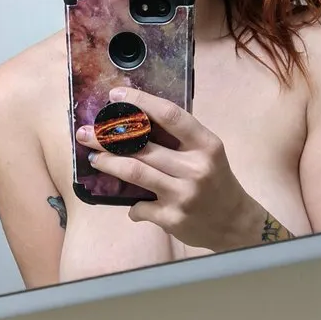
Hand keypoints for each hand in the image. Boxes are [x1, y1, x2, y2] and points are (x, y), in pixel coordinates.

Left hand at [77, 86, 265, 251]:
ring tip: (95, 158)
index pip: (169, 115)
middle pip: (142, 146)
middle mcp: (195, 167)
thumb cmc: (215, 181)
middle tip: (86, 133)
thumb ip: (179, 139)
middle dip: (107, 138)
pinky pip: (140, 206)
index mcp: (206, 144)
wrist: (234, 223)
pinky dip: (133, 206)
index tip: (115, 96)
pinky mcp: (172, 218)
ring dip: (108, 164)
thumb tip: (133, 122)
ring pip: (134, 172)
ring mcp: (183, 194)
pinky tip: (133, 206)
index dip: (140, 102)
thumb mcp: (207, 153)